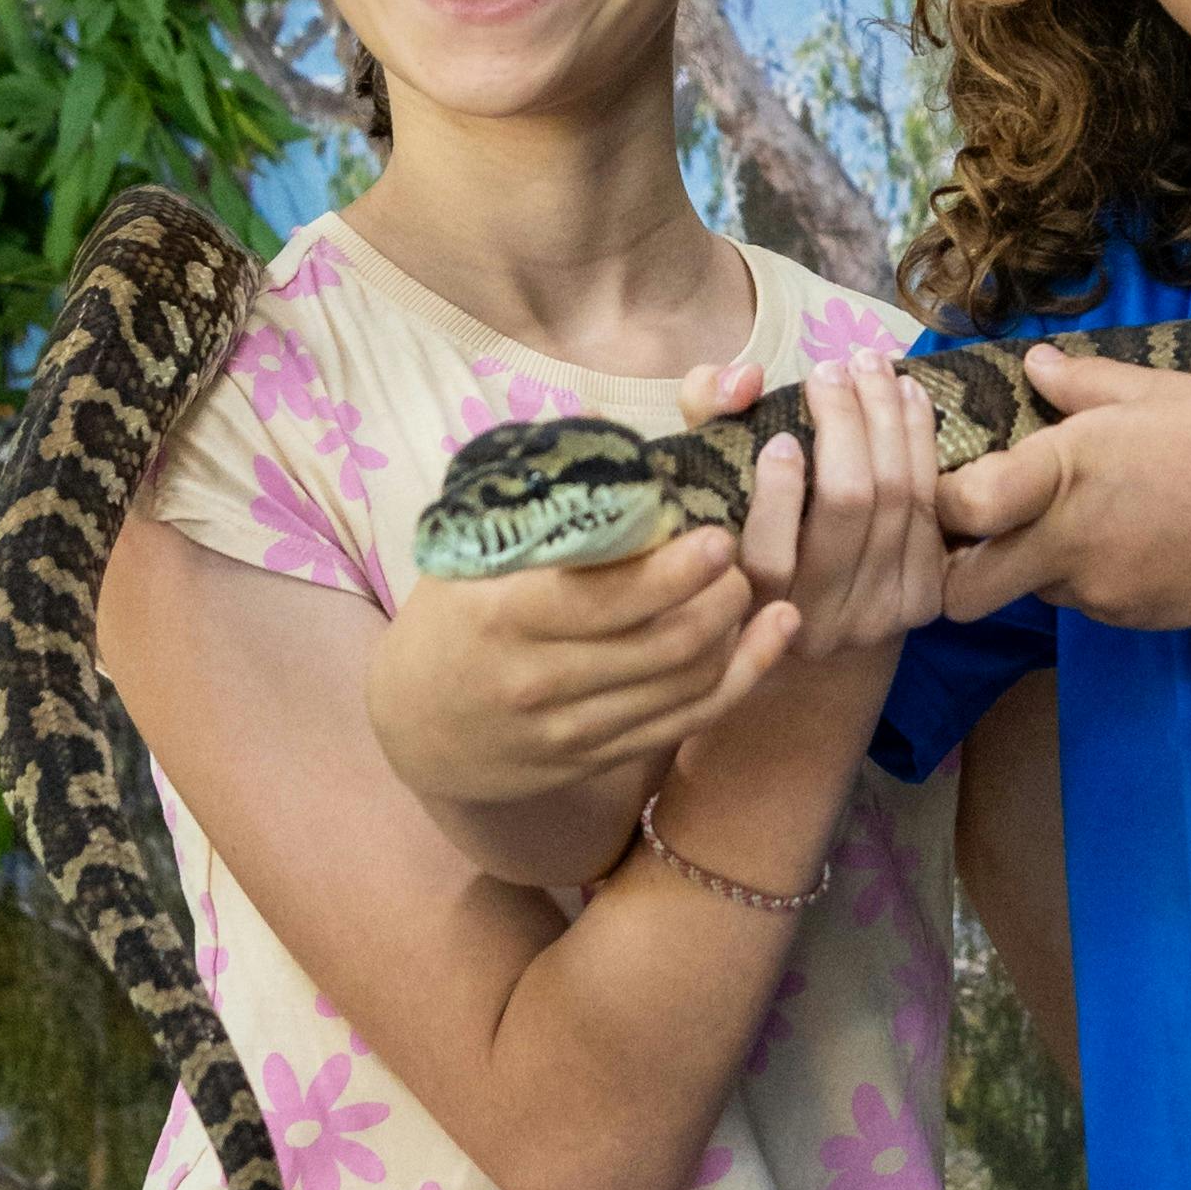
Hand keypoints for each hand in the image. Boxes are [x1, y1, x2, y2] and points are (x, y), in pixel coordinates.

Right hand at [368, 365, 791, 829]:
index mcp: (503, 614)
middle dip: (722, 598)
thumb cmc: (453, 617)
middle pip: (662, 644)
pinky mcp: (596, 757)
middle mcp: (539, 678)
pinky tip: (772, 638)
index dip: (674, 571)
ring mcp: (570, 726)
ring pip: (684, 685)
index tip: (718, 534)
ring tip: (760, 586)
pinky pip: (685, 722)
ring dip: (738, 634)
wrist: (418, 726)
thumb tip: (612, 432)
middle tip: (745, 554)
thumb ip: (541, 505)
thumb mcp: (472, 554)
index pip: (604, 598)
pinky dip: (739, 679)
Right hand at [738, 351, 946, 668]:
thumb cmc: (745, 528)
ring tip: (870, 364)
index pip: (768, 560)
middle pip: (848, 507)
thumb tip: (746, 379)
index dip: (778, 495)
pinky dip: (921, 441)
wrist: (816, 613)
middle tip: (832, 367)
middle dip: (846, 423)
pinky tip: (908, 396)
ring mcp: (879, 616)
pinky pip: (931, 506)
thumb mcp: (707, 475)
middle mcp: (820, 627)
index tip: (781, 437)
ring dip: (888, 418)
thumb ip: (707, 416)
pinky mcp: (925, 601)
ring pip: (898, 499)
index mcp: (753, 611)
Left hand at [935, 350, 1190, 629]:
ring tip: (1093, 518)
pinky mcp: (1134, 619)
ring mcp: (1101, 591)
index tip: (958, 483)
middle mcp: (1068, 543)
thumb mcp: (1153, 390)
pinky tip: (1142, 540)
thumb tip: (1033, 363)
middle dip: (959, 569)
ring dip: (1038, 564)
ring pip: (1031, 595)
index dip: (943, 501)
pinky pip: (1088, 603)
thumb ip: (1078, 384)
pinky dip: (1094, 577)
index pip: (955, 507)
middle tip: (984, 533)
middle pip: (964, 592)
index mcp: (1063, 471)